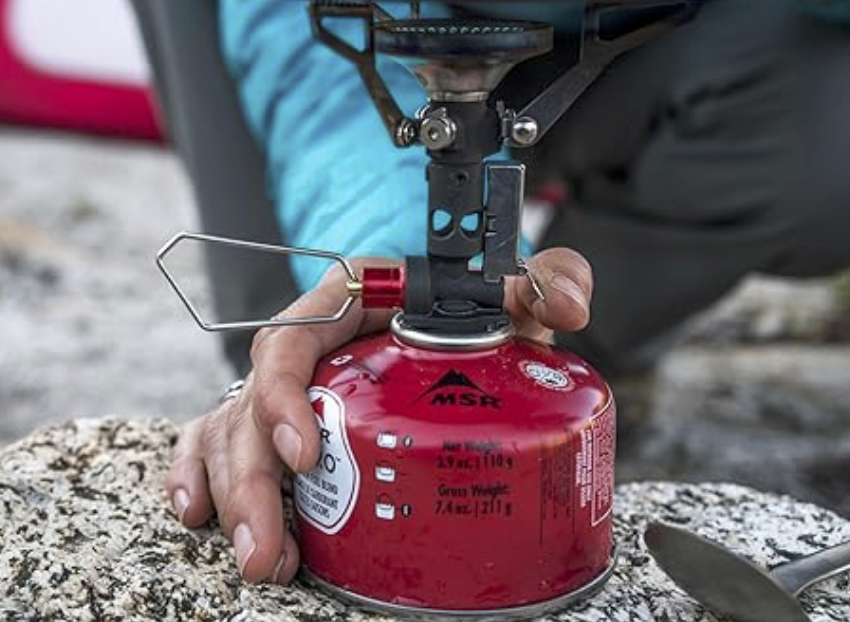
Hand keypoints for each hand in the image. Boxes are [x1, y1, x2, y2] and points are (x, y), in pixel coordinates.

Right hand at [166, 248, 591, 584]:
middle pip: (253, 404)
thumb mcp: (506, 284)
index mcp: (346, 300)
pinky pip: (220, 438)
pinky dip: (202, 473)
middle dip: (253, 479)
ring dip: (234, 496)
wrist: (449, 309)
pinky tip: (201, 513)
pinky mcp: (287, 417)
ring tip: (258, 558)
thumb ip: (542, 279)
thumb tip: (568, 303)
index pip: (293, 339)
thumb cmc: (467, 297)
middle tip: (267, 547)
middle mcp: (309, 342)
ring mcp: (293, 384)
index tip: (307, 454)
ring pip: (232, 432)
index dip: (285, 395)